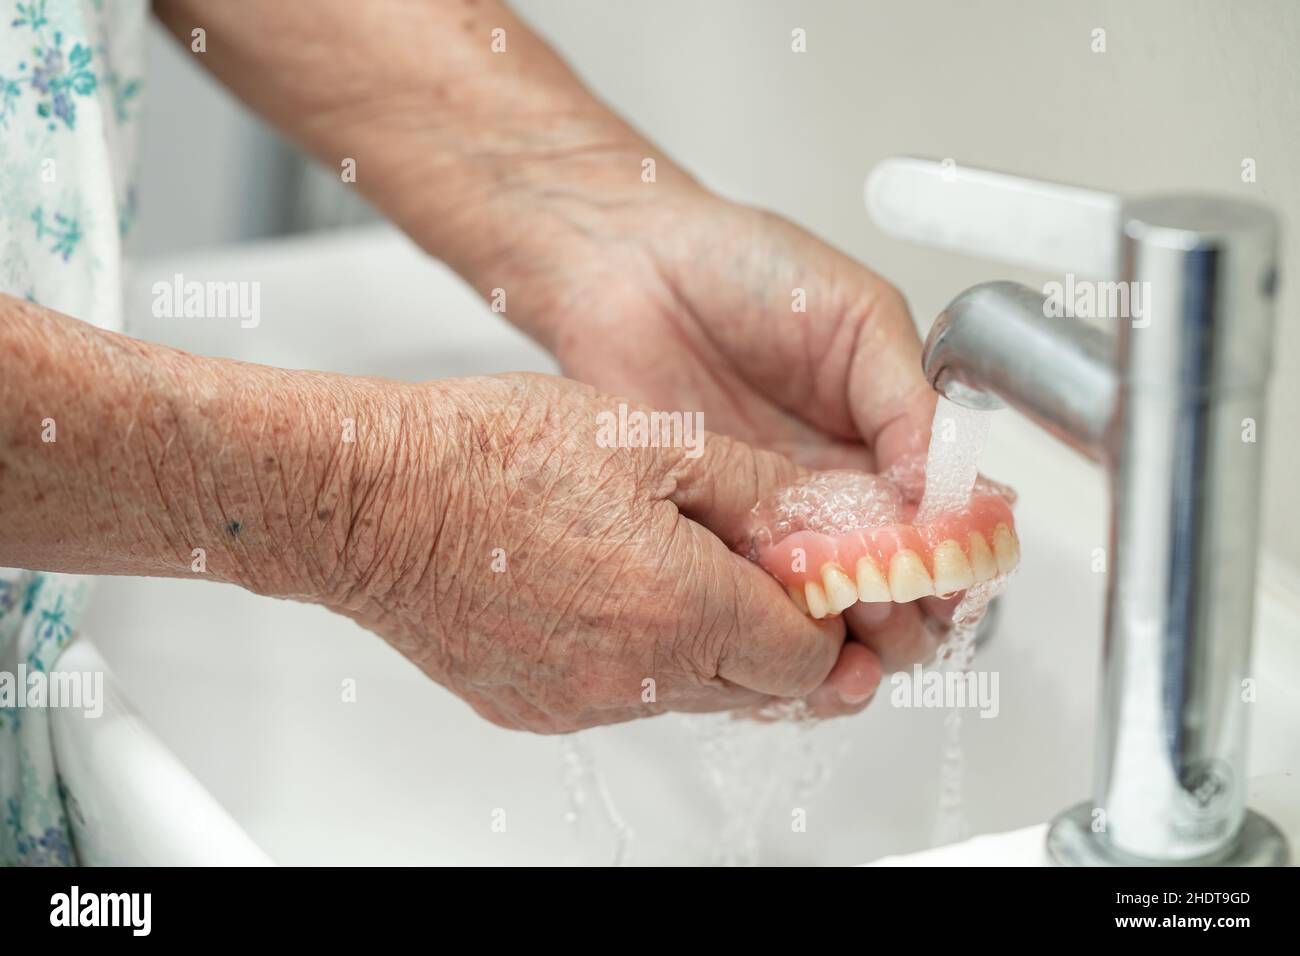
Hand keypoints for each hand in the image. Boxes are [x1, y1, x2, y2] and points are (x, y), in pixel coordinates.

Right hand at [325, 373, 868, 731]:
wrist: (371, 500)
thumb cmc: (491, 455)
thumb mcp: (648, 438)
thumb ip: (752, 487)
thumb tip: (812, 521)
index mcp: (682, 608)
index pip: (807, 660)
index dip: (823, 618)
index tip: (810, 579)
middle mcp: (637, 678)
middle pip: (756, 690)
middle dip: (772, 636)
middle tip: (752, 570)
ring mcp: (581, 704)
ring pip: (690, 697)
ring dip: (704, 645)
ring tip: (666, 565)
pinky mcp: (536, 711)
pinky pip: (621, 699)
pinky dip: (636, 658)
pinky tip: (604, 590)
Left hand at [488, 191, 944, 711]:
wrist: (629, 267)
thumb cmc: (741, 267)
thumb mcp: (856, 314)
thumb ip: (905, 398)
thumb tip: (947, 486)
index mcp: (886, 436)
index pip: (943, 520)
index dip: (955, 557)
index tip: (950, 574)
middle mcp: (834, 488)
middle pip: (895, 580)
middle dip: (910, 609)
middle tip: (897, 612)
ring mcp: (771, 517)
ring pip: (828, 604)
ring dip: (848, 631)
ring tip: (847, 630)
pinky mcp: (709, 533)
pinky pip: (750, 596)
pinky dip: (774, 624)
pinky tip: (783, 629)